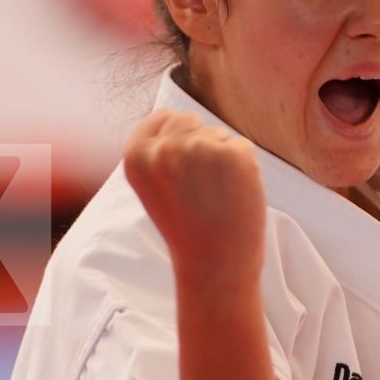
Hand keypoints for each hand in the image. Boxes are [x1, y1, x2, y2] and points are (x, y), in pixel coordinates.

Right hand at [123, 109, 266, 287]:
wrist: (214, 264)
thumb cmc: (185, 226)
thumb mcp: (153, 187)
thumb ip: (157, 150)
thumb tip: (176, 115)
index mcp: (136, 156)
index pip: (161, 117)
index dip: (176, 139)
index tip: (180, 170)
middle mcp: (164, 148)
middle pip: (189, 119)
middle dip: (198, 143)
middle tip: (198, 187)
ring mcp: (199, 148)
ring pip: (217, 133)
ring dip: (221, 158)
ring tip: (214, 195)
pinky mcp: (234, 154)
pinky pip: (241, 146)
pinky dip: (244, 167)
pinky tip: (233, 194)